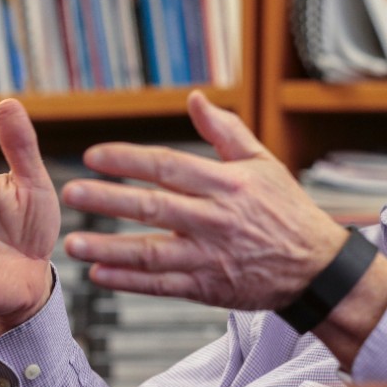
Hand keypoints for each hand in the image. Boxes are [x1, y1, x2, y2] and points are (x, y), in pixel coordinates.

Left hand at [61, 91, 347, 310]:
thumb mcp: (263, 163)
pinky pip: (162, 285)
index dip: (128, 160)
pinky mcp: (208, 287)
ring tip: (74, 244)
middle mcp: (215, 219)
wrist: (315, 267)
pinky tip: (100, 275)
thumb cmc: (287, 210)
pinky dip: (129, 282)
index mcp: (227, 183)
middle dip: (107, 200)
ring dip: (109, 248)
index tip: (94, 156)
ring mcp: (210, 256)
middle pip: (152, 207)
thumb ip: (225, 131)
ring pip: (151, 252)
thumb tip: (195, 99)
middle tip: (71, 194)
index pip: (168, 167)